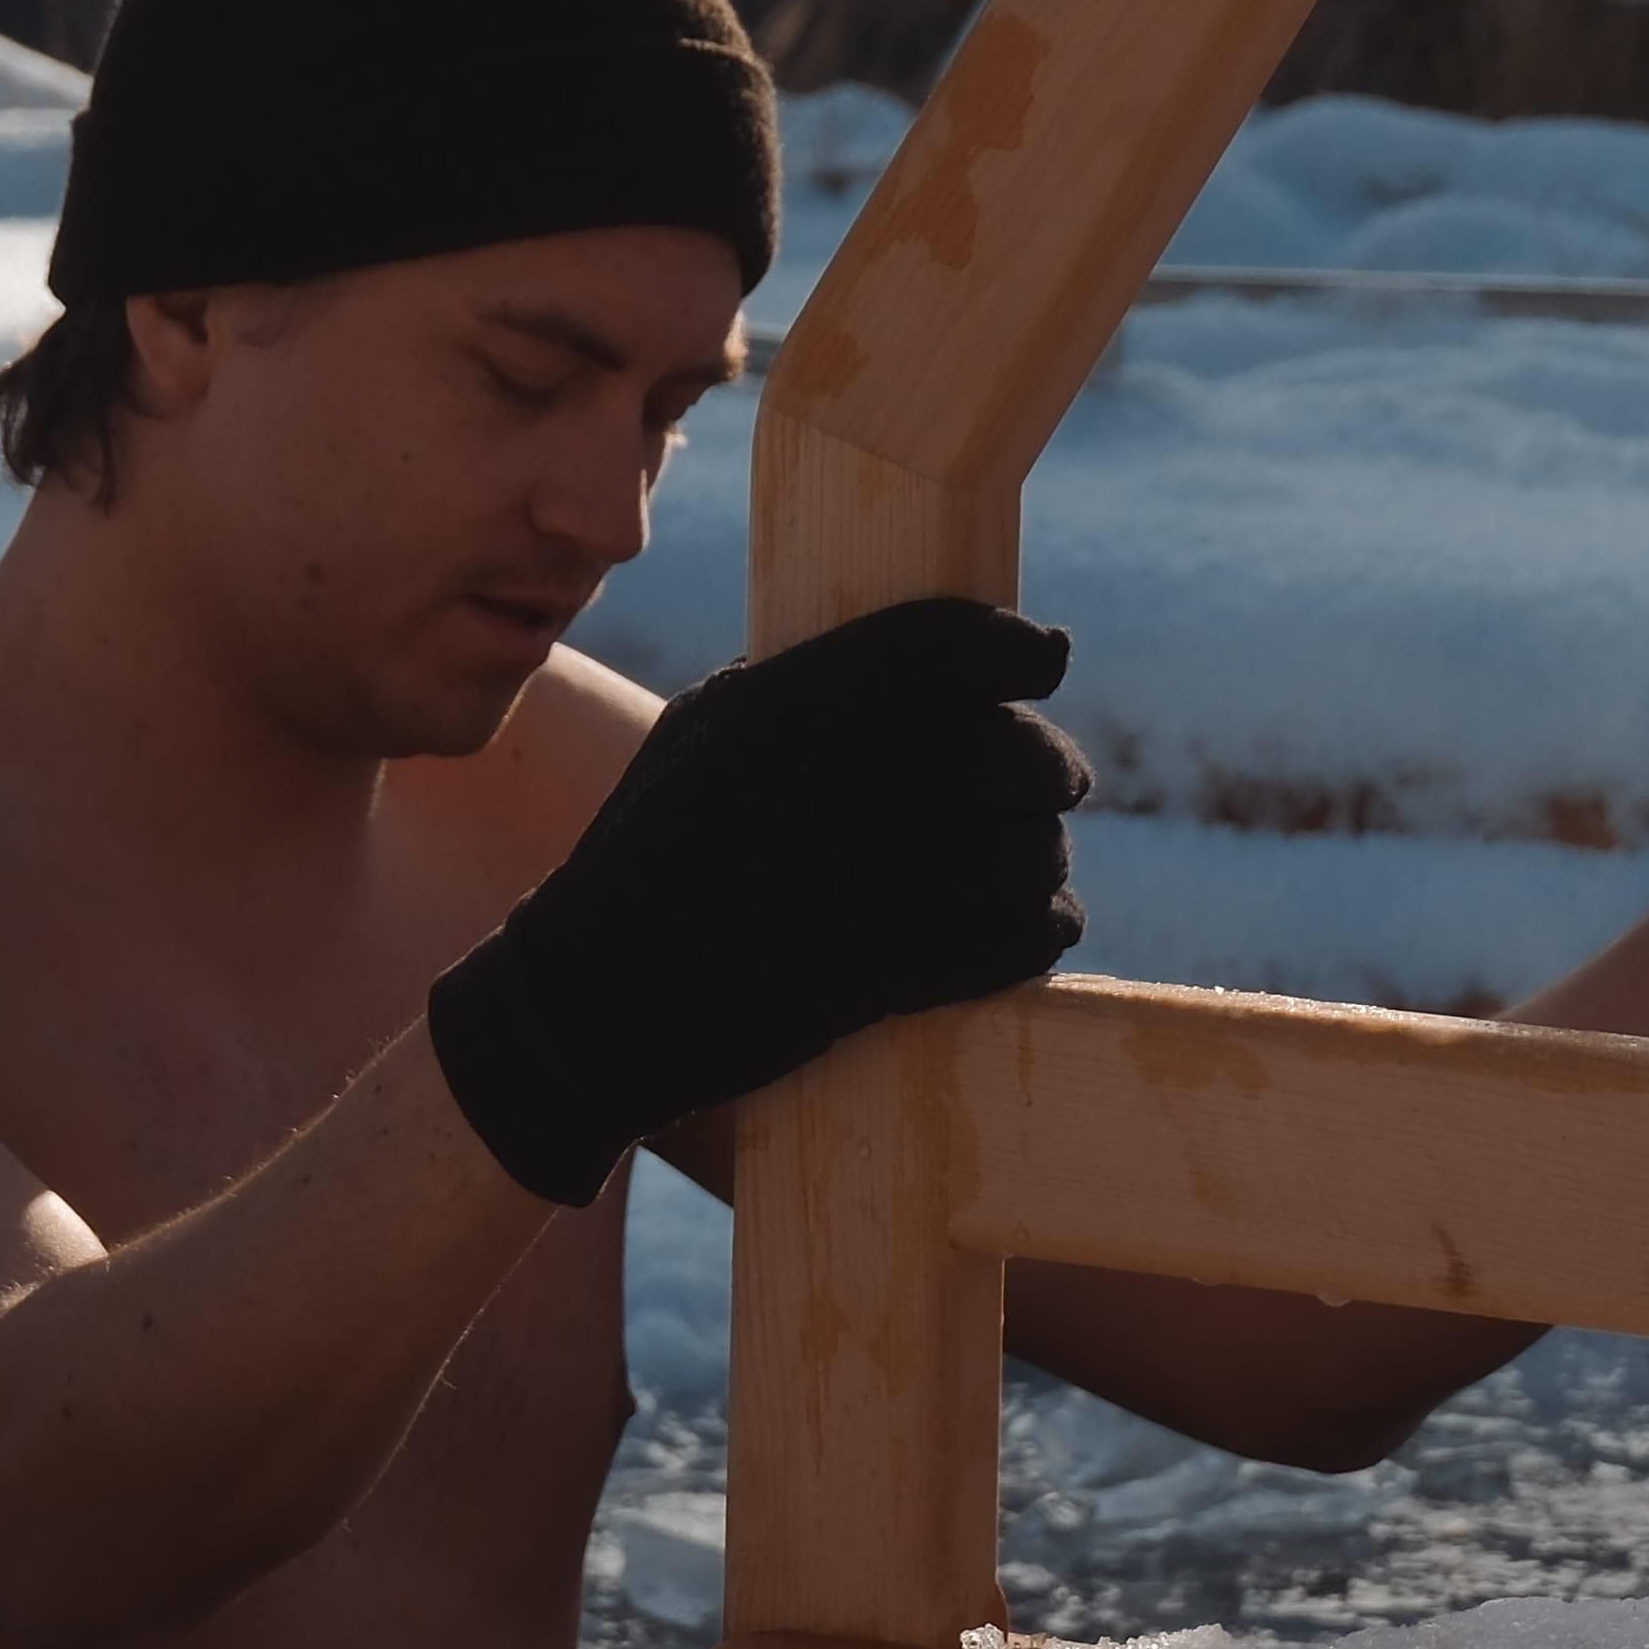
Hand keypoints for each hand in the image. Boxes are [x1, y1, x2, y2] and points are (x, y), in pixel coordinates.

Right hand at [424, 595, 1085, 1201]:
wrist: (585, 1005)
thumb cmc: (653, 849)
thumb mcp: (701, 735)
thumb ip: (805, 683)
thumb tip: (955, 651)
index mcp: (769, 714)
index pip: (930, 646)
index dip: (1012, 643)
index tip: (1050, 655)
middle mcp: (810, 792)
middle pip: (996, 750)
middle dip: (1053, 760)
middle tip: (1063, 776)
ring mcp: (839, 894)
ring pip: (1013, 855)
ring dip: (1050, 854)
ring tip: (1042, 858)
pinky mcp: (860, 985)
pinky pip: (999, 947)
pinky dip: (1041, 931)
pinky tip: (1042, 923)